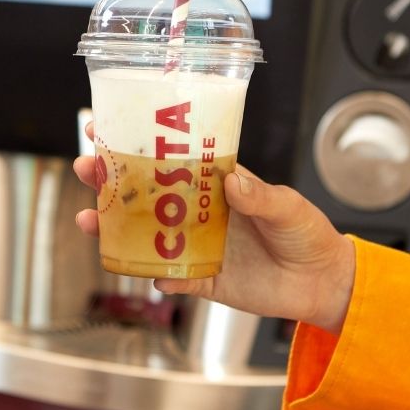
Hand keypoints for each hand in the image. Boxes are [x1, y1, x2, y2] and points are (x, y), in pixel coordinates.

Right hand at [72, 128, 354, 333]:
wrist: (322, 283)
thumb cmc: (308, 234)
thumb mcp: (289, 207)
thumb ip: (261, 197)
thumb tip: (233, 182)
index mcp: (217, 183)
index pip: (172, 157)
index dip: (140, 143)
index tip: (108, 126)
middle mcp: (199, 211)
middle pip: (146, 192)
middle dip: (112, 180)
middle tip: (87, 168)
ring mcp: (196, 245)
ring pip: (146, 234)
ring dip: (115, 227)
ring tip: (89, 220)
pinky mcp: (202, 278)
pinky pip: (169, 277)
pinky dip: (152, 274)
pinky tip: (135, 268)